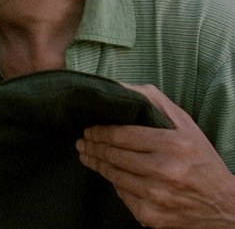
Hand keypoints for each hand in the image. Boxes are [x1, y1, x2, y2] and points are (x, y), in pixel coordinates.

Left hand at [76, 83, 234, 227]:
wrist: (225, 207)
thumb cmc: (201, 159)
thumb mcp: (185, 125)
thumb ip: (153, 101)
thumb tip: (119, 86)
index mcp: (173, 146)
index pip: (122, 135)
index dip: (99, 132)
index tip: (88, 128)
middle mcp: (165, 172)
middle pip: (113, 155)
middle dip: (92, 146)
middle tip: (81, 141)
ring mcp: (157, 197)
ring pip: (113, 176)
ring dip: (96, 164)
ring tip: (87, 155)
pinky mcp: (151, 216)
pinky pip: (122, 196)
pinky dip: (115, 184)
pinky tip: (111, 175)